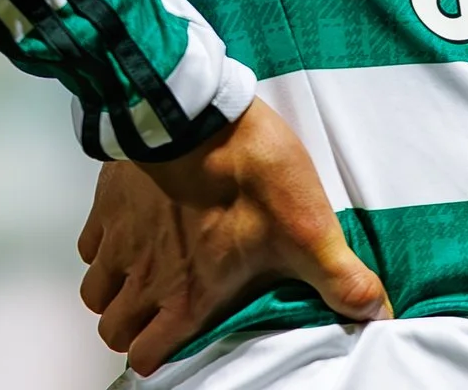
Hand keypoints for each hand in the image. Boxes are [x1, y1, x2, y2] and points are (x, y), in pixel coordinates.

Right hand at [78, 99, 390, 376]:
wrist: (199, 110)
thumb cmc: (250, 170)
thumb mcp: (307, 229)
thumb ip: (340, 277)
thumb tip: (379, 313)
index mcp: (188, 294)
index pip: (147, 357)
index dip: (158, 357)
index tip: (176, 344)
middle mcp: (146, 275)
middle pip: (114, 330)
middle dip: (132, 329)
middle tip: (160, 312)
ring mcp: (121, 239)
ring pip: (95, 292)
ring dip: (116, 291)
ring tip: (143, 277)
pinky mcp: (109, 202)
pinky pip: (89, 244)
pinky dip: (103, 247)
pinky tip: (131, 233)